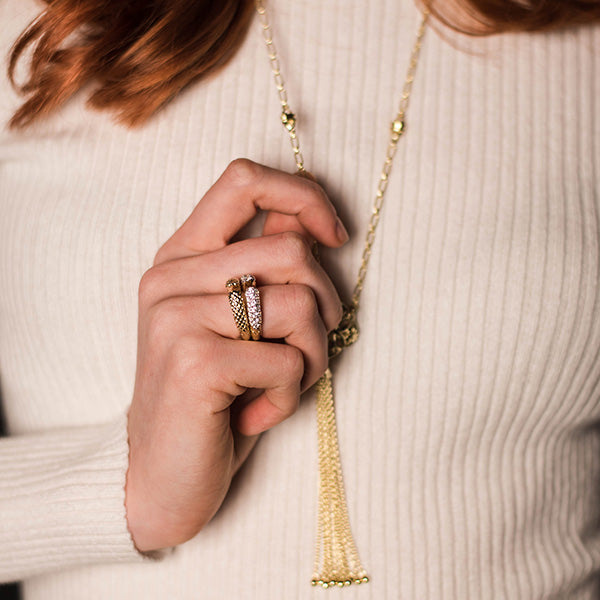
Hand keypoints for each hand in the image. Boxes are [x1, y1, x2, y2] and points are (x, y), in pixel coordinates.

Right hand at [125, 159, 347, 551]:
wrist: (161, 478)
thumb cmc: (214, 398)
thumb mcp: (238, 326)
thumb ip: (264, 269)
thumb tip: (311, 225)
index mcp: (182, 257)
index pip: (244, 181)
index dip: (304, 196)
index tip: (335, 236)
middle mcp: (172, 278)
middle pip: (293, 250)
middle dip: (325, 307)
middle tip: (304, 351)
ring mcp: (176, 317)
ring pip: (301, 305)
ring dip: (312, 356)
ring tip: (278, 385)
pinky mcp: (193, 361)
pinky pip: (288, 361)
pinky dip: (291, 395)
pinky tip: (257, 414)